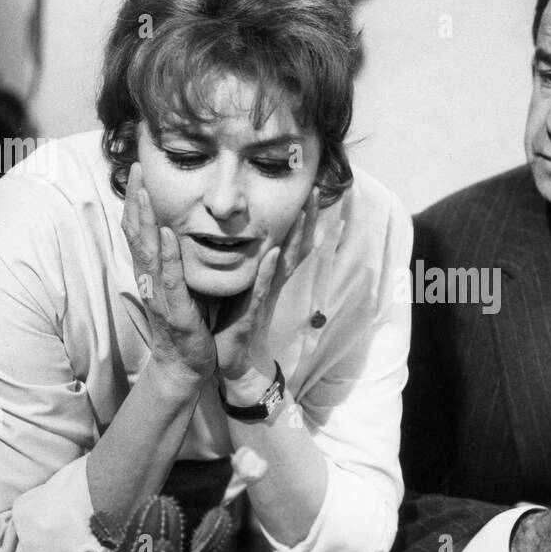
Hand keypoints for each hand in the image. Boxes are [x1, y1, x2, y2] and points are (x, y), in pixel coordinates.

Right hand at [122, 164, 216, 389]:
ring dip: (147, 221)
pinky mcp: (176, 311)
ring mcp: (160, 295)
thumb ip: (172, 261)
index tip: (137, 172)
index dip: (135, 202)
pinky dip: (169, 257)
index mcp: (150, 273)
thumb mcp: (176, 285)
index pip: (137, 231)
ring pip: (149, 252)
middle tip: (136, 169)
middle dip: (136, 201)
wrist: (186, 365)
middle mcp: (149, 280)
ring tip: (147, 192)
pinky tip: (170, 234)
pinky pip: (171, 280)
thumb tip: (174, 230)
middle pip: (136, 234)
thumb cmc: (185, 323)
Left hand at [207, 188, 319, 397]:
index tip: (309, 189)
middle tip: (316, 189)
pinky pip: (262, 289)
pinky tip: (274, 252)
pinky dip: (268, 271)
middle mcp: (272, 283)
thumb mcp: (245, 289)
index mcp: (269, 276)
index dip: (301, 217)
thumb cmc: (237, 325)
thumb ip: (251, 266)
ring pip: (285, 263)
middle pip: (296, 246)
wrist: (235, 362)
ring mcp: (265, 298)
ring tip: (304, 211)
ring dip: (296, 237)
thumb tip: (253, 242)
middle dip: (306, 218)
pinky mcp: (252, 314)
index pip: (290, 240)